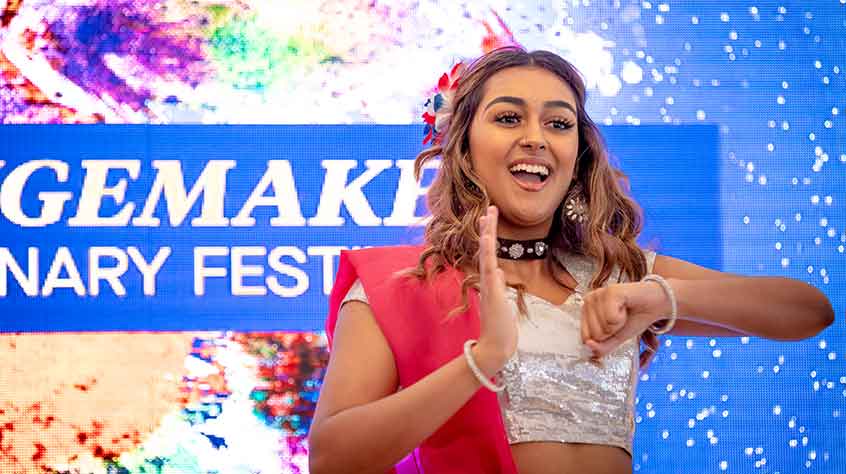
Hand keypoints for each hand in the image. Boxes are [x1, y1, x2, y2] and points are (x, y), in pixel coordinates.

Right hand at [474, 206, 518, 376]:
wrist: (495, 347)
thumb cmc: (500, 328)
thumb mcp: (502, 303)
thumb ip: (498, 287)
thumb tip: (498, 273)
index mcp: (490, 282)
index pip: (489, 254)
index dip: (489, 236)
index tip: (489, 219)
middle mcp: (487, 281)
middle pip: (486, 249)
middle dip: (488, 229)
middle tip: (490, 208)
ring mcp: (488, 286)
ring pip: (486, 255)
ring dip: (488, 235)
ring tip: (488, 215)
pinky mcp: (492, 292)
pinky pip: (488, 268)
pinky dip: (488, 253)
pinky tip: (488, 239)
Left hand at [580, 279, 671, 358]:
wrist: (657, 303)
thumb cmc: (635, 318)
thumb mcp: (616, 338)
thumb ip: (601, 347)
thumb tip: (588, 345)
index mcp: (586, 311)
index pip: (586, 338)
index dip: (606, 338)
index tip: (615, 327)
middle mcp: (589, 300)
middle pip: (594, 335)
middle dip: (612, 331)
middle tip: (622, 319)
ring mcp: (598, 294)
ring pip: (603, 328)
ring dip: (619, 324)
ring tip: (624, 312)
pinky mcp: (610, 291)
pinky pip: (611, 318)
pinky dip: (622, 318)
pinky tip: (626, 307)